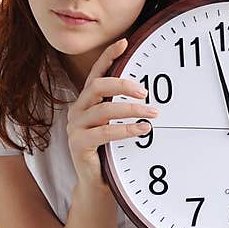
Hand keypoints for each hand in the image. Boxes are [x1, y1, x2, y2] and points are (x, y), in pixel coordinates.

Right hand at [66, 37, 157, 185]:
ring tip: (152, 113)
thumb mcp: (115, 126)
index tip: (123, 42)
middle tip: (145, 91)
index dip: (108, 57)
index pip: (96, 73)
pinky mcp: (78, 145)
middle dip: (122, 84)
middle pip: (97, 86)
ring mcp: (76, 128)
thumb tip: (146, 93)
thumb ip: (122, 109)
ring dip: (131, 109)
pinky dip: (125, 129)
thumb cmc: (108, 153)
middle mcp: (78, 111)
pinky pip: (104, 132)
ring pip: (103, 109)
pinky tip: (142, 129)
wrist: (96, 184)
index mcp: (86, 103)